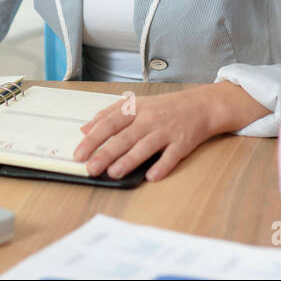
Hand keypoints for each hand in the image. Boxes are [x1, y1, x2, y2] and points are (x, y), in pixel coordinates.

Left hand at [72, 86, 229, 181]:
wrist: (201, 105)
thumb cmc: (165, 107)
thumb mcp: (136, 104)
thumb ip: (109, 114)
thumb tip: (85, 128)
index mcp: (136, 109)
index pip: (109, 123)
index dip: (93, 139)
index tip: (79, 153)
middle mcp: (149, 119)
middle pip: (124, 137)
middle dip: (106, 153)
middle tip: (91, 168)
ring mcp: (166, 131)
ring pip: (145, 146)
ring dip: (129, 160)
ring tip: (114, 173)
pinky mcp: (182, 143)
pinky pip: (171, 156)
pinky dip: (161, 166)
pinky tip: (151, 176)